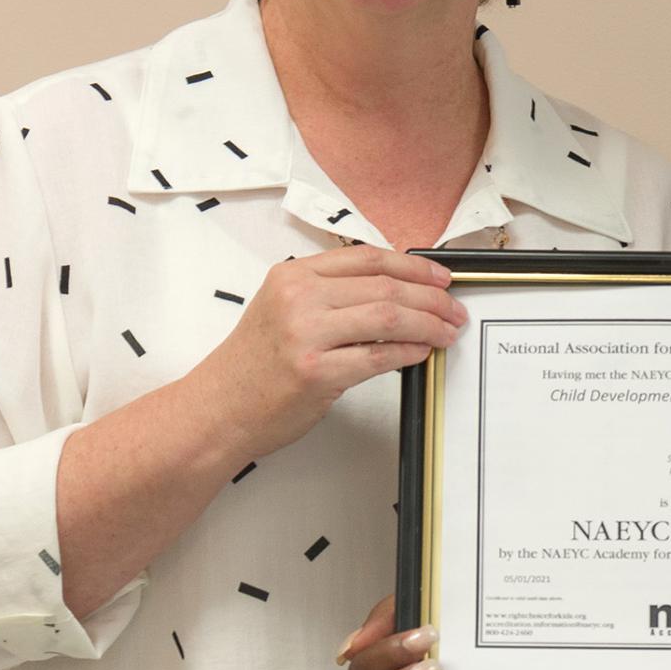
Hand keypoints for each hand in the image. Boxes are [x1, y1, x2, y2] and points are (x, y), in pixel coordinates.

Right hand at [190, 246, 464, 460]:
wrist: (216, 411)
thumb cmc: (253, 366)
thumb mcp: (282, 309)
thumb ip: (330, 294)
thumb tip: (396, 291)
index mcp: (294, 276)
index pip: (368, 258)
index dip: (413, 267)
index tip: (440, 278)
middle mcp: (299, 298)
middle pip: (385, 286)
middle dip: (431, 298)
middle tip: (454, 309)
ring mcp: (306, 334)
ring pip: (388, 317)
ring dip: (428, 324)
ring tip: (447, 331)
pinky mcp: (315, 372)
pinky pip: (378, 357)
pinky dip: (408, 352)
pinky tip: (421, 352)